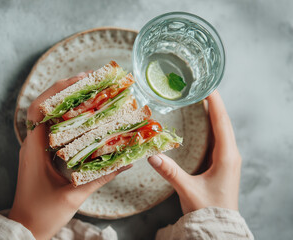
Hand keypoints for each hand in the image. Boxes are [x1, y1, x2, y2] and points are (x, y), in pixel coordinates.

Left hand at [8, 72, 130, 239]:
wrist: (25, 227)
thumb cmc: (44, 214)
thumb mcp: (74, 195)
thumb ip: (101, 177)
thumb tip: (127, 162)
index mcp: (35, 149)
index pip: (41, 110)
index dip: (60, 91)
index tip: (82, 81)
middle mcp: (32, 144)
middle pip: (44, 106)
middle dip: (65, 90)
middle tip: (90, 80)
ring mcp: (34, 148)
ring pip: (47, 115)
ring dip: (65, 101)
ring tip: (88, 91)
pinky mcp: (39, 153)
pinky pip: (52, 128)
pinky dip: (66, 118)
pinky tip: (82, 116)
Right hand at [148, 90, 240, 213]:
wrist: (219, 227)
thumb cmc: (207, 209)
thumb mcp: (188, 190)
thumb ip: (170, 172)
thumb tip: (151, 155)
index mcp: (226, 157)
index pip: (222, 123)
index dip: (215, 103)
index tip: (209, 86)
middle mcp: (230, 155)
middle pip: (223, 122)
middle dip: (214, 104)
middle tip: (201, 87)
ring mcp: (228, 159)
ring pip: (222, 130)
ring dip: (213, 114)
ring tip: (202, 99)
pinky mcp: (222, 164)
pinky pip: (219, 139)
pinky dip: (211, 126)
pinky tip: (203, 123)